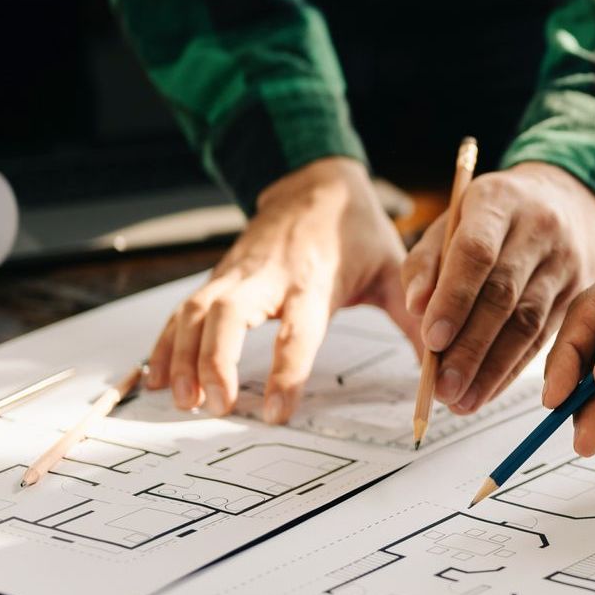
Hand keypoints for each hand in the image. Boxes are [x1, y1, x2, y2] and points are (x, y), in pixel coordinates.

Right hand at [146, 157, 417, 423]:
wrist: (316, 182)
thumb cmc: (356, 231)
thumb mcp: (394, 268)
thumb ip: (413, 317)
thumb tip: (439, 367)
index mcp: (314, 278)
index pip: (297, 329)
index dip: (286, 371)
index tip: (277, 411)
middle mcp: (268, 275)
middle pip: (228, 316)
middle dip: (215, 362)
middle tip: (216, 406)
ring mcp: (237, 274)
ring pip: (196, 313)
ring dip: (183, 358)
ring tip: (183, 402)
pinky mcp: (219, 278)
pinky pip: (182, 311)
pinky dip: (164, 344)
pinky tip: (155, 378)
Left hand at [400, 162, 594, 413]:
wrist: (568, 197)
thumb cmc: (496, 216)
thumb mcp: (455, 219)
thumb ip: (428, 262)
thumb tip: (416, 309)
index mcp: (499, 202)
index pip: (476, 252)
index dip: (453, 298)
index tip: (430, 340)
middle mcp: (539, 229)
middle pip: (504, 295)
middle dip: (470, 348)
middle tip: (442, 388)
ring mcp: (567, 262)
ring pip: (529, 323)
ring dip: (492, 369)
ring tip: (461, 401)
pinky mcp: (582, 291)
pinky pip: (545, 338)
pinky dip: (513, 369)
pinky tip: (488, 391)